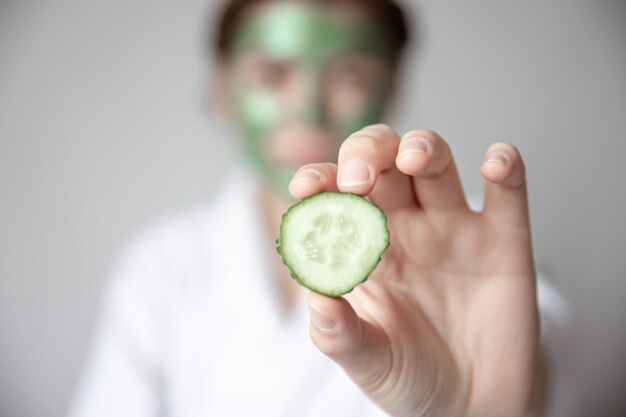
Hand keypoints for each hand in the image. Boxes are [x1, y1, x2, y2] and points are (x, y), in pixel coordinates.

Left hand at [288, 125, 539, 416]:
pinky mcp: (504, 241)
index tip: (307, 188)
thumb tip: (314, 297)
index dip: (321, 181)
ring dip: (423, 147)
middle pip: (384, 162)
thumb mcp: (367, 361)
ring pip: (436, 163)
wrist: (471, 406)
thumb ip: (338, 333)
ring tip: (412, 158)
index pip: (336, 196)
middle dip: (367, 155)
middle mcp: (406, 226)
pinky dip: (506, 166)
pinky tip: (494, 164)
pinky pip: (508, 191)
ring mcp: (454, 228)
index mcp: (363, 246)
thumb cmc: (410, 375)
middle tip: (358, 178)